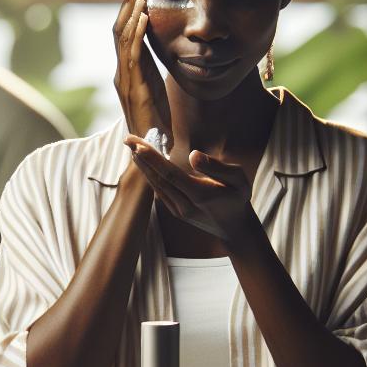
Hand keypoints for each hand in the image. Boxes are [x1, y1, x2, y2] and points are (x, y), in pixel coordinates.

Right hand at [113, 0, 170, 137]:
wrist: (150, 150)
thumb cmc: (154, 121)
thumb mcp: (154, 87)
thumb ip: (150, 68)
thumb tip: (156, 51)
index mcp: (127, 70)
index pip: (124, 32)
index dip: (128, 8)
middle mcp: (122, 71)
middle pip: (119, 29)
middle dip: (126, 2)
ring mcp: (126, 79)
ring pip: (123, 37)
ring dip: (132, 11)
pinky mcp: (135, 88)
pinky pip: (134, 55)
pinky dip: (138, 33)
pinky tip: (145, 16)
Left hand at [125, 136, 257, 243]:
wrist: (235, 228)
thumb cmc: (238, 198)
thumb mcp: (238, 180)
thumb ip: (217, 167)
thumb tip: (192, 155)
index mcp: (200, 195)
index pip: (170, 174)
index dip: (153, 159)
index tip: (138, 144)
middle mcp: (185, 205)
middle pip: (158, 178)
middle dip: (141, 158)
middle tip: (127, 139)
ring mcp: (178, 210)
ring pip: (156, 185)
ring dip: (142, 166)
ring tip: (132, 146)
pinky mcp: (175, 211)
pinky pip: (159, 191)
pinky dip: (150, 175)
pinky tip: (143, 162)